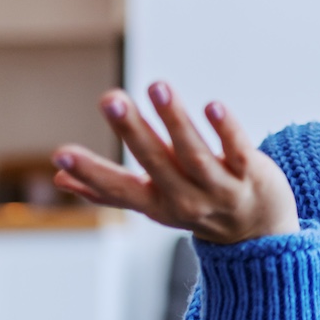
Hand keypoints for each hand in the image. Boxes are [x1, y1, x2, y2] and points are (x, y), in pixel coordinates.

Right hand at [51, 81, 298, 244]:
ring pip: (195, 153)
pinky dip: (225, 130)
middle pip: (155, 163)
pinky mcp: (251, 173)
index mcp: (156, 203)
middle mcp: (186, 198)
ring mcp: (220, 188)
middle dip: (131, 130)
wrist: (261, 233)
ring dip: (175, 119)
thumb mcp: (152, 204)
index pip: (118, 190)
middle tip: (109, 98)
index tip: (60, 155)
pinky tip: (212, 106)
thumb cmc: (197, 207)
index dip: (90, 174)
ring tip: (157, 87)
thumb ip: (108, 189)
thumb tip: (58, 179)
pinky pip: (237, 150)